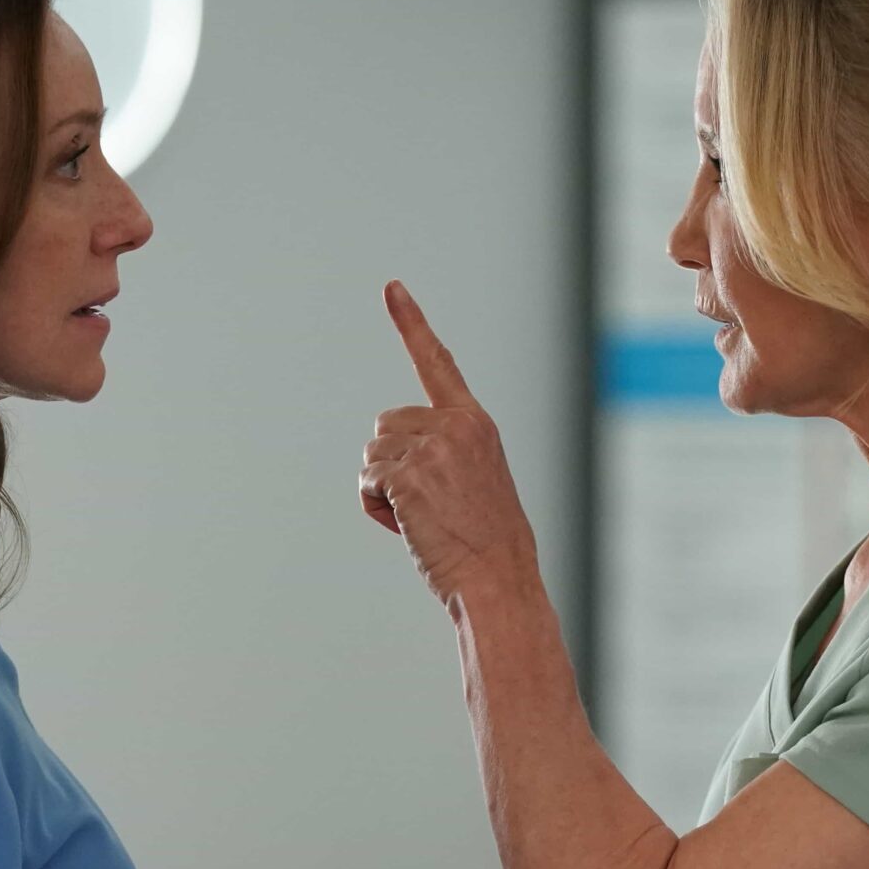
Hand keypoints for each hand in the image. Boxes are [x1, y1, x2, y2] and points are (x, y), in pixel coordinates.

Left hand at [360, 280, 538, 604]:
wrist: (499, 581)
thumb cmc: (489, 546)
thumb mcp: (479, 484)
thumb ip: (447, 456)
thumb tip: (393, 464)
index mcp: (476, 423)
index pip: (438, 363)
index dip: (412, 324)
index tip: (392, 288)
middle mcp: (456, 426)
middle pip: (386, 425)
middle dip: (392, 465)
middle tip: (427, 507)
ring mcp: (432, 448)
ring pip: (373, 454)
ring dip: (384, 490)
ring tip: (422, 520)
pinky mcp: (409, 475)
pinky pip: (368, 482)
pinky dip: (377, 508)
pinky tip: (408, 528)